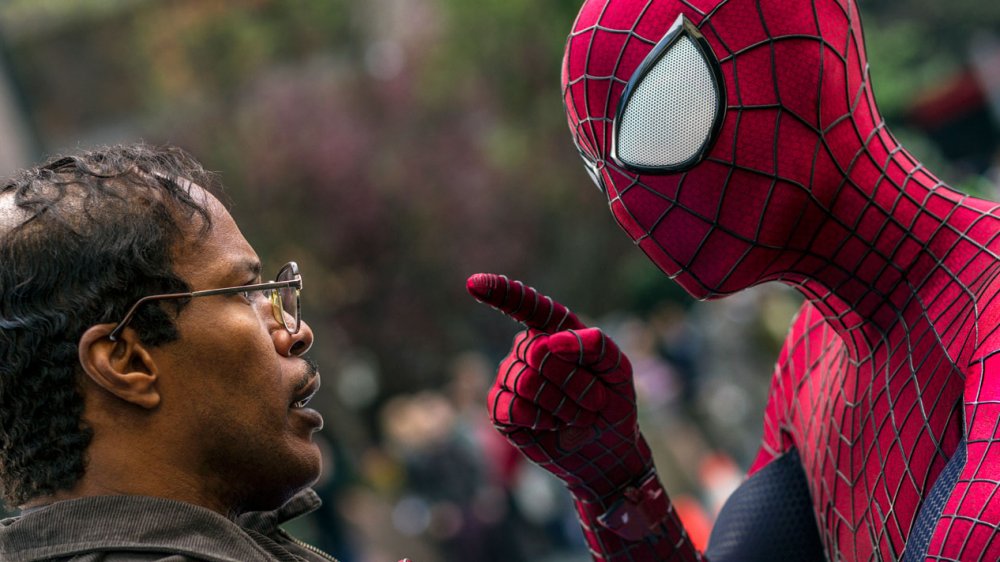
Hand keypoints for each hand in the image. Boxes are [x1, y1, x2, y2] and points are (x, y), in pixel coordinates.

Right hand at [467, 273, 652, 502]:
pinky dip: (539, 419)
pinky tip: (551, 424)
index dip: (501, 293)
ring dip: (562, 406)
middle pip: (538, 354)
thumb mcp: (619, 370)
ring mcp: (510, 379)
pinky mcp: (501, 410)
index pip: (526, 306)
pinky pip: (511, 408)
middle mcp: (528, 349)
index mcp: (555, 330)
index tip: (474, 284)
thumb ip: (595, 346)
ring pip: (525, 383)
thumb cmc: (612, 402)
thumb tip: (552, 342)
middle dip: (574, 382)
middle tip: (593, 401)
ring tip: (576, 415)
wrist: (605, 449)